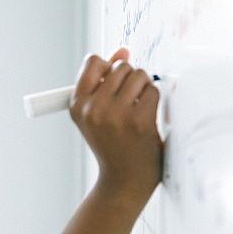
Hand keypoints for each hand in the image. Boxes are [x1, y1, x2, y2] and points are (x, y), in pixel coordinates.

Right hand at [68, 48, 162, 205]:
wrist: (123, 183)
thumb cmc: (112, 145)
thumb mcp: (97, 114)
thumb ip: (105, 80)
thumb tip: (122, 50)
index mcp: (77, 105)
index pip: (93, 61)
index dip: (109, 67)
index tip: (116, 83)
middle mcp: (93, 108)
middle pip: (121, 66)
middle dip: (131, 79)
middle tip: (130, 102)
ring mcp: (116, 114)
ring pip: (139, 75)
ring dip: (145, 88)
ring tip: (139, 109)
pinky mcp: (139, 121)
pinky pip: (153, 92)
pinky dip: (155, 102)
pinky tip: (149, 119)